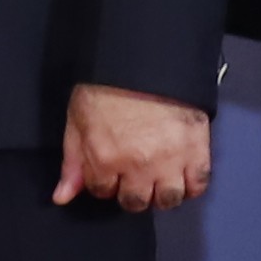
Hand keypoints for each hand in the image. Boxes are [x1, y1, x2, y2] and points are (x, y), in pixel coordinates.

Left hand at [53, 81, 213, 212]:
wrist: (145, 57)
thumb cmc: (108, 84)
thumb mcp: (78, 118)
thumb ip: (72, 162)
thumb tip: (62, 197)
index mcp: (106, 159)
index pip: (102, 192)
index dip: (104, 180)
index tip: (110, 167)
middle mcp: (138, 166)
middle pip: (135, 202)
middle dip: (131, 191)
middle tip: (134, 174)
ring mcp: (170, 161)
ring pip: (168, 200)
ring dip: (161, 193)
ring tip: (158, 177)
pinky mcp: (197, 150)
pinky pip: (198, 185)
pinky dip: (191, 185)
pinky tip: (182, 173)